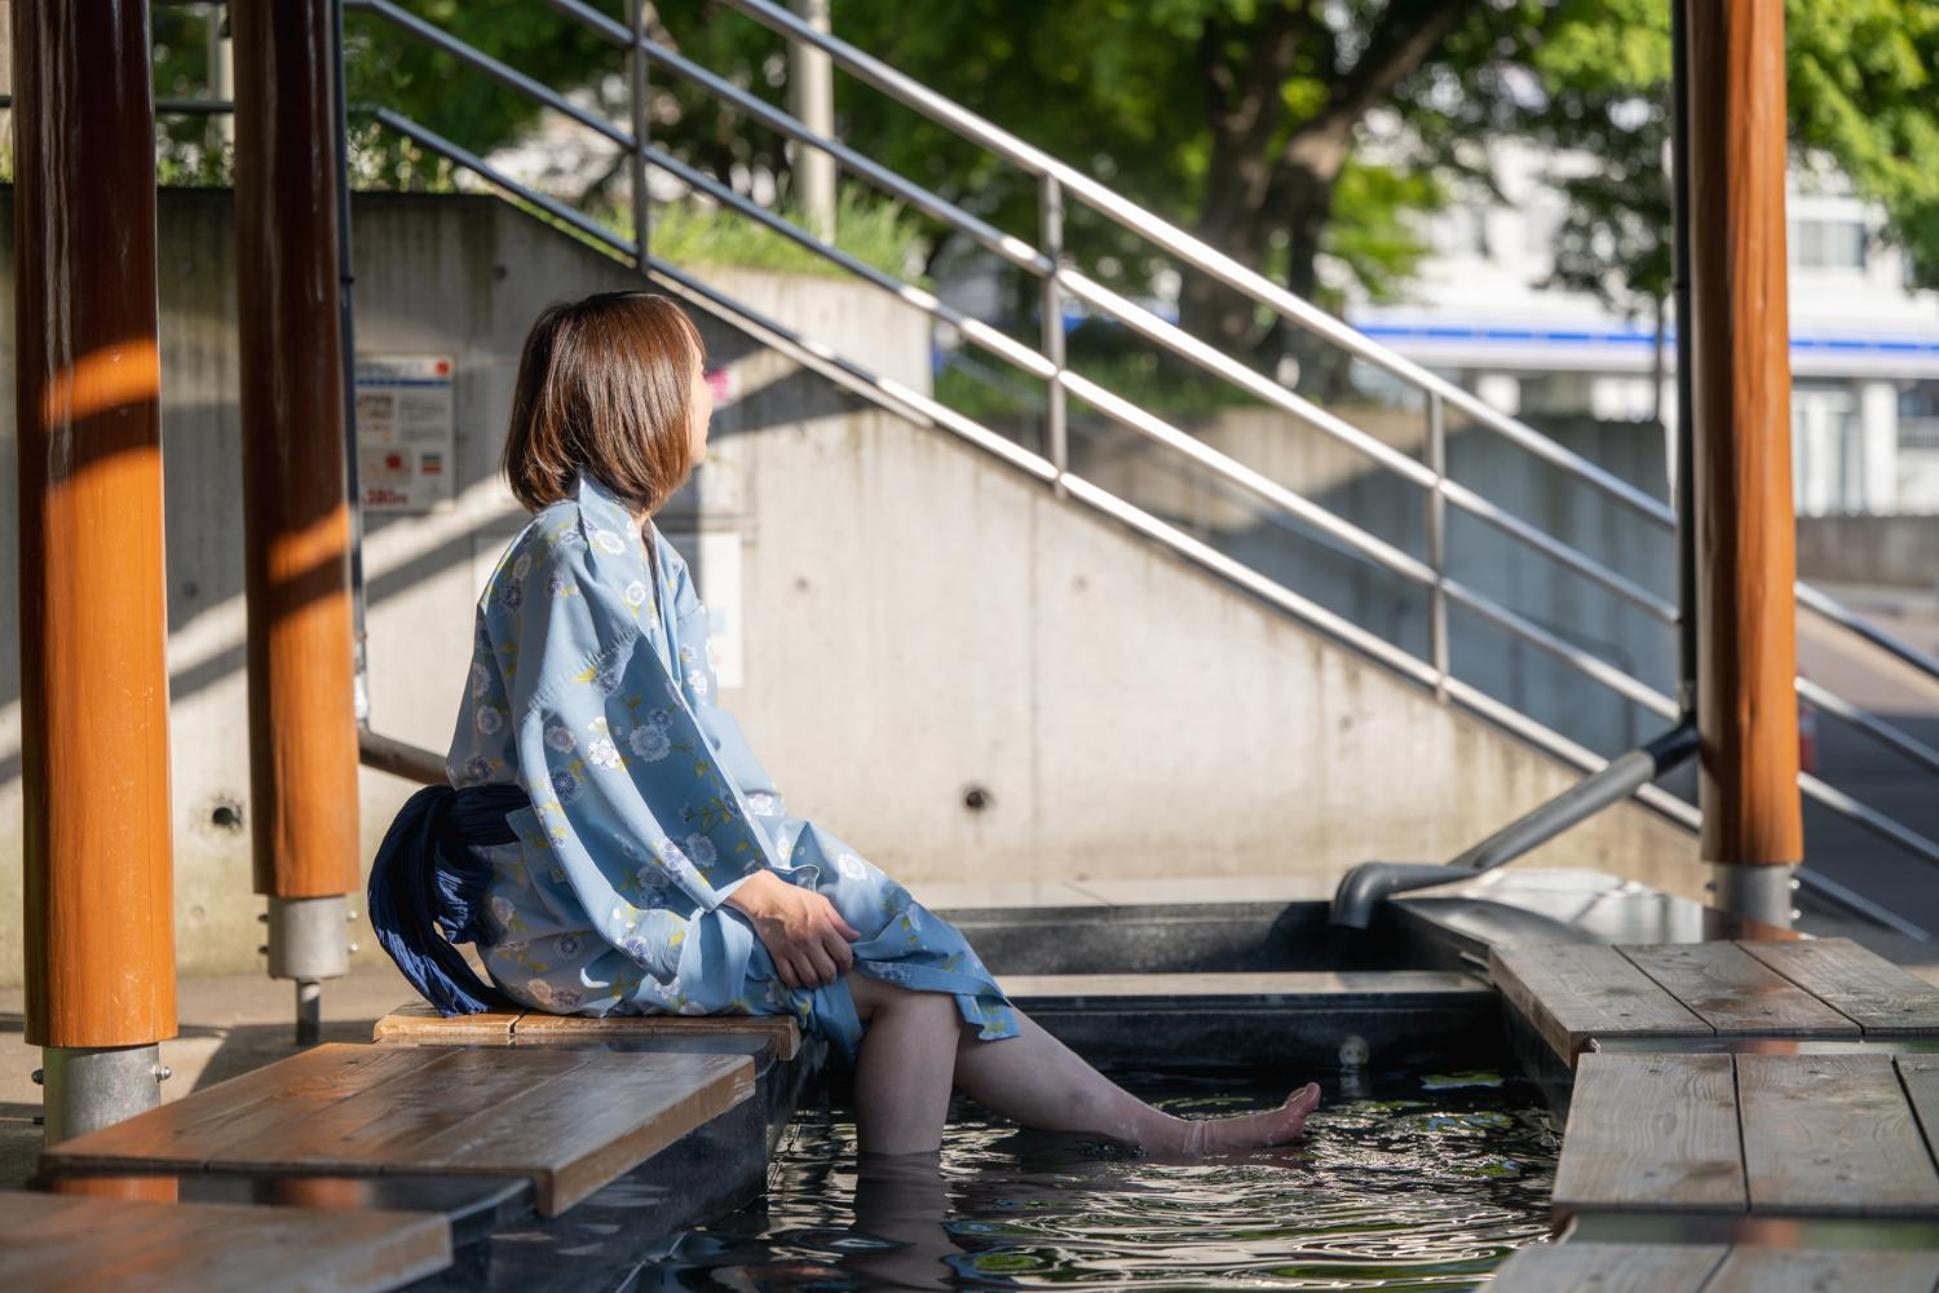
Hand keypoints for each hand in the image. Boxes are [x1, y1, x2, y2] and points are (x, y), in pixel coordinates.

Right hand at [725, 871, 861, 988]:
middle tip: (831, 975)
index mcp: (823, 927)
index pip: (843, 954)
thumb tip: (856, 937)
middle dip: (832, 977)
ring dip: (816, 983)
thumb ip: (839, 922)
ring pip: (809, 978)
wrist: (766, 898)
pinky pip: (789, 978)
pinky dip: (796, 983)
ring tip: (817, 979)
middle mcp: (809, 941)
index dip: (848, 965)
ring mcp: (792, 950)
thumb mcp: (822, 904)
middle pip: (827, 971)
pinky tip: (800, 979)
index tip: (845, 967)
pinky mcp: (778, 955)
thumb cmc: (796, 898)